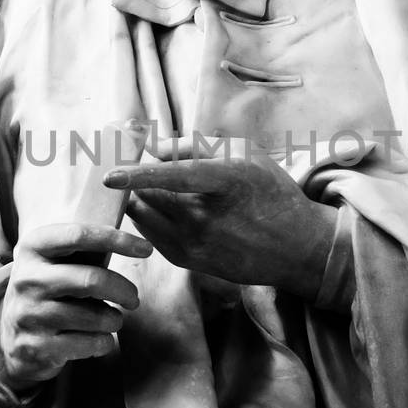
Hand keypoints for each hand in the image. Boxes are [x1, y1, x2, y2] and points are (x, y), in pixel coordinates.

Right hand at [0, 222, 151, 393]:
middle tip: (133, 299)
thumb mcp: (53, 262)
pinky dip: (104, 342)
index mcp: (33, 248)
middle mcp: (27, 279)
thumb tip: (136, 242)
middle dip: (123, 290)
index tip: (146, 249)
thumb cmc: (47, 289)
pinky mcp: (36, 346)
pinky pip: (89, 344)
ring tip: (112, 319)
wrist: (9, 336)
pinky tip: (99, 338)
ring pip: (94, 317)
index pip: (79, 236)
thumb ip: (84, 249)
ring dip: (114, 320)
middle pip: (91, 280)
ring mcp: (29, 314)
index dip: (117, 239)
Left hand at [105, 137, 335, 301]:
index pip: (176, 177)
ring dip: (137, 198)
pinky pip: (150, 234)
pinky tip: (159, 206)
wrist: (296, 248)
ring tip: (146, 185)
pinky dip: (147, 217)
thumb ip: (197, 146)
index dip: (140, 175)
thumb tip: (154, 148)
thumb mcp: (245, 154)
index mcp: (227, 183)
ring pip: (145, 216)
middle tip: (125, 162)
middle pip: (151, 195)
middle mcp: (209, 218)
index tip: (110, 175)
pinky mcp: (189, 261)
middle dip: (134, 179)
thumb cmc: (271, 192)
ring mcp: (197, 245)